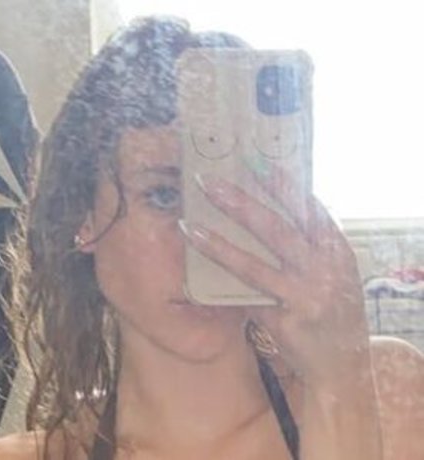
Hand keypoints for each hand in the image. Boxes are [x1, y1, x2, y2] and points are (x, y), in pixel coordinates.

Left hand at [179, 166, 370, 388]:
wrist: (344, 363)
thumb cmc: (335, 309)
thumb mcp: (336, 270)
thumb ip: (312, 243)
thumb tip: (276, 209)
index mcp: (338, 251)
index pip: (309, 208)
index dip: (282, 184)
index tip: (255, 162)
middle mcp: (324, 270)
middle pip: (277, 229)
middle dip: (240, 203)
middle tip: (209, 183)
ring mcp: (305, 297)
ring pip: (255, 264)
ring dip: (219, 243)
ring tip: (189, 225)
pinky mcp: (285, 321)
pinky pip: (247, 295)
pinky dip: (224, 280)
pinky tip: (201, 265)